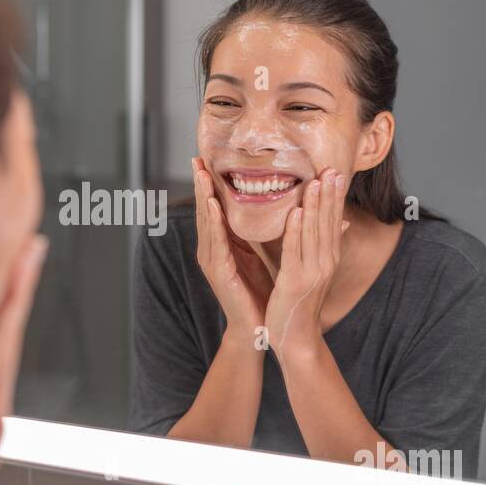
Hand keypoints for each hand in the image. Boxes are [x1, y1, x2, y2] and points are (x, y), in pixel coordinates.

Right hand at [193, 157, 271, 337]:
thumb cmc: (262, 291)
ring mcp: (212, 261)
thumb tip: (288, 205)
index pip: (214, 208)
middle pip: (205, 210)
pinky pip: (216, 241)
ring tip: (200, 173)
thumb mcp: (263, 254)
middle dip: (201, 183)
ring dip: (203, 196)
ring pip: (206, 222)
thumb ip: (264, 230)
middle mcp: (212, 250)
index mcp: (222, 245)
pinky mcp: (218, 271)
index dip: (210, 185)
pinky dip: (213, 221)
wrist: (261, 326)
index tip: (207, 160)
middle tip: (197, 157)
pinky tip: (212, 204)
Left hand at [264, 169, 349, 357]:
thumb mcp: (315, 271)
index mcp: (328, 259)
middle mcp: (325, 263)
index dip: (335, 197)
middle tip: (331, 168)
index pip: (333, 222)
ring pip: (313, 232)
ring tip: (315, 181)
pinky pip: (295, 250)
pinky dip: (296, 230)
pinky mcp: (294, 281)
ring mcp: (312, 272)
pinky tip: (295, 211)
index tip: (335, 172)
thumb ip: (324, 246)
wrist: (297, 339)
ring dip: (315, 205)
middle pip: (328, 223)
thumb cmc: (300, 304)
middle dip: (329, 195)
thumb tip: (342, 222)